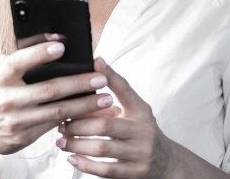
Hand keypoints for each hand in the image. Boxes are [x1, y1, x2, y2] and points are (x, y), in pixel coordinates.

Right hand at [0, 33, 114, 154]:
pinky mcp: (25, 136)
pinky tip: (90, 113)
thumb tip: (52, 41)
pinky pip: (55, 125)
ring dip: (85, 104)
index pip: (19, 61)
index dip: (40, 53)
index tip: (62, 46)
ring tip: (105, 98)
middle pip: (49, 89)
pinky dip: (75, 119)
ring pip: (58, 111)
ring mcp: (18, 119)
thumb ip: (20, 59)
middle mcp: (8, 98)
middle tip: (100, 78)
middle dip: (79, 83)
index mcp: (0, 77)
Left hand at [57, 57, 176, 177]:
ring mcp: (140, 154)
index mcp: (141, 112)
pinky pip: (106, 170)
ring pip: (102, 148)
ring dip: (77, 144)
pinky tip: (72, 158)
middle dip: (78, 124)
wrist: (167, 163)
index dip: (111, 76)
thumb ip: (112, 100)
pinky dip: (85, 165)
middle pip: (105, 125)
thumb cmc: (142, 133)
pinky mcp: (135, 174)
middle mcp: (143, 131)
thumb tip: (86, 79)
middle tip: (62, 124)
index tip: (95, 61)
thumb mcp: (134, 113)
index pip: (125, 90)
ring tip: (62, 141)